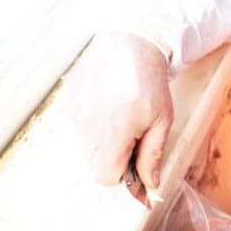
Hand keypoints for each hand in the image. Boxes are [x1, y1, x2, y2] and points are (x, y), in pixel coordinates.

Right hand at [67, 32, 173, 187]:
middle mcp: (88, 126)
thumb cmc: (150, 83)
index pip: (105, 177)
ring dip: (103, 143)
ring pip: (86, 148)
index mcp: (114, 133)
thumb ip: (152, 155)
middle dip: (114, 159)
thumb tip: (150, 185)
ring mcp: (75, 114)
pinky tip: (109, 107)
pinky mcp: (69, 103)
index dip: (123, 174)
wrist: (130, 45)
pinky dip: (94, 126)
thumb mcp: (161, 121)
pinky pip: (79, 129)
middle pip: (94, 165)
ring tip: (121, 118)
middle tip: (132, 138)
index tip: (135, 160)